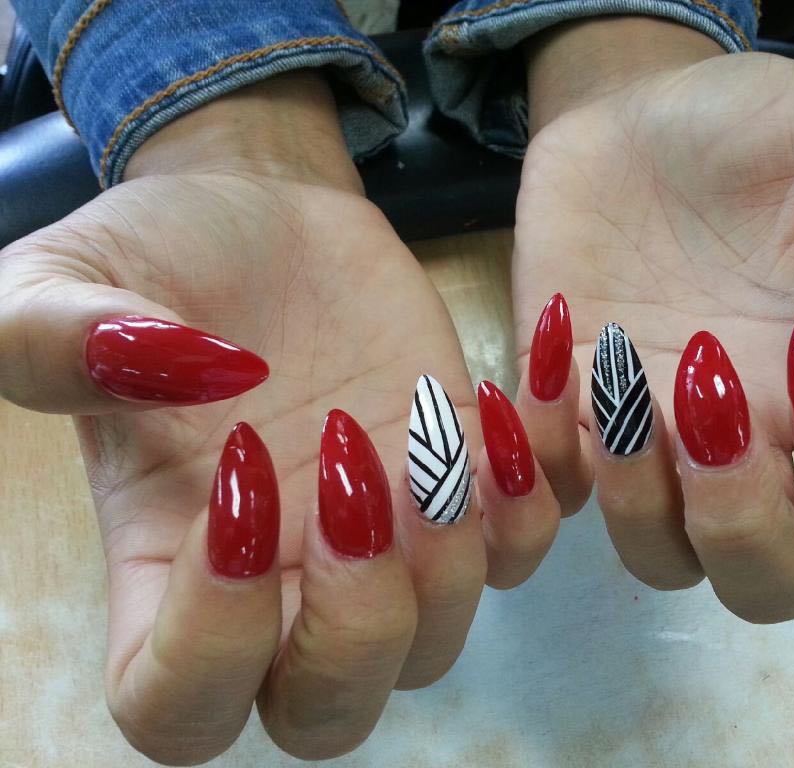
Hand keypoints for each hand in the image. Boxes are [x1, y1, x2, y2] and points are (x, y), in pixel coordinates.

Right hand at [0, 71, 559, 761]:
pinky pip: (522, 549)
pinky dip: (531, 494)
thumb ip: (54, 339)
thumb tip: (171, 366)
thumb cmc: (158, 256)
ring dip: (451, 552)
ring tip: (430, 421)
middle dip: (358, 619)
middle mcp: (279, 583)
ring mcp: (382, 543)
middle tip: (349, 468)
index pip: (178, 706)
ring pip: (435, 645)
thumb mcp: (57, 282)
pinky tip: (494, 396)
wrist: (265, 215)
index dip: (209, 645)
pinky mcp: (461, 487)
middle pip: (330, 710)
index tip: (238, 484)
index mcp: (164, 567)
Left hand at [511, 19, 793, 619]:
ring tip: (625, 374)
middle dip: (742, 524)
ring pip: (657, 560)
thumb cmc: (755, 132)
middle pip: (766, 585)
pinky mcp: (564, 416)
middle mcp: (746, 448)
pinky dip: (538, 457)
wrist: (634, 124)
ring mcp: (649, 442)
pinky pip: (550, 497)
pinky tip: (549, 356)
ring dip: (640, 495)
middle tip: (716, 405)